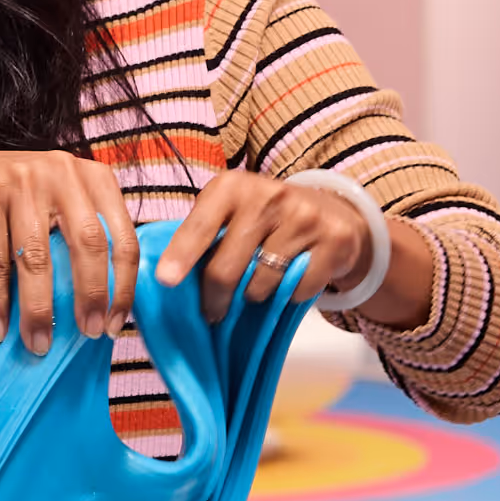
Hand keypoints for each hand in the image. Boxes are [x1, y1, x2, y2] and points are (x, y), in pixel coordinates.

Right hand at [0, 150, 142, 353]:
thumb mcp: (62, 208)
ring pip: (37, 256)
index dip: (123, 287)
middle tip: (87, 334)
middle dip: (90, 295)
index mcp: (94, 179)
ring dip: (38, 308)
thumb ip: (87, 241)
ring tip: (38, 344)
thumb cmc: (22, 205)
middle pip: (87, 243)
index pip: (122, 238)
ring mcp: (22, 180)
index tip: (114, 325)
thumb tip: (104, 311)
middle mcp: (62, 173)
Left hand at [153, 171, 435, 325]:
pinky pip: (298, 290)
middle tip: (211, 313)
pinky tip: (290, 280)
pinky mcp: (334, 241)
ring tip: (257, 287)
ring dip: (254, 296)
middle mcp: (269, 196)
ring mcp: (304, 217)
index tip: (165, 280)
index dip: (181, 255)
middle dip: (214, 299)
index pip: (200, 226)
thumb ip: (203, 235)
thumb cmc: (264, 219)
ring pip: (262, 283)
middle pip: (227, 267)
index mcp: (233, 187)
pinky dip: (289, 296)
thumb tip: (165, 277)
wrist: (332, 212)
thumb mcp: (232, 212)